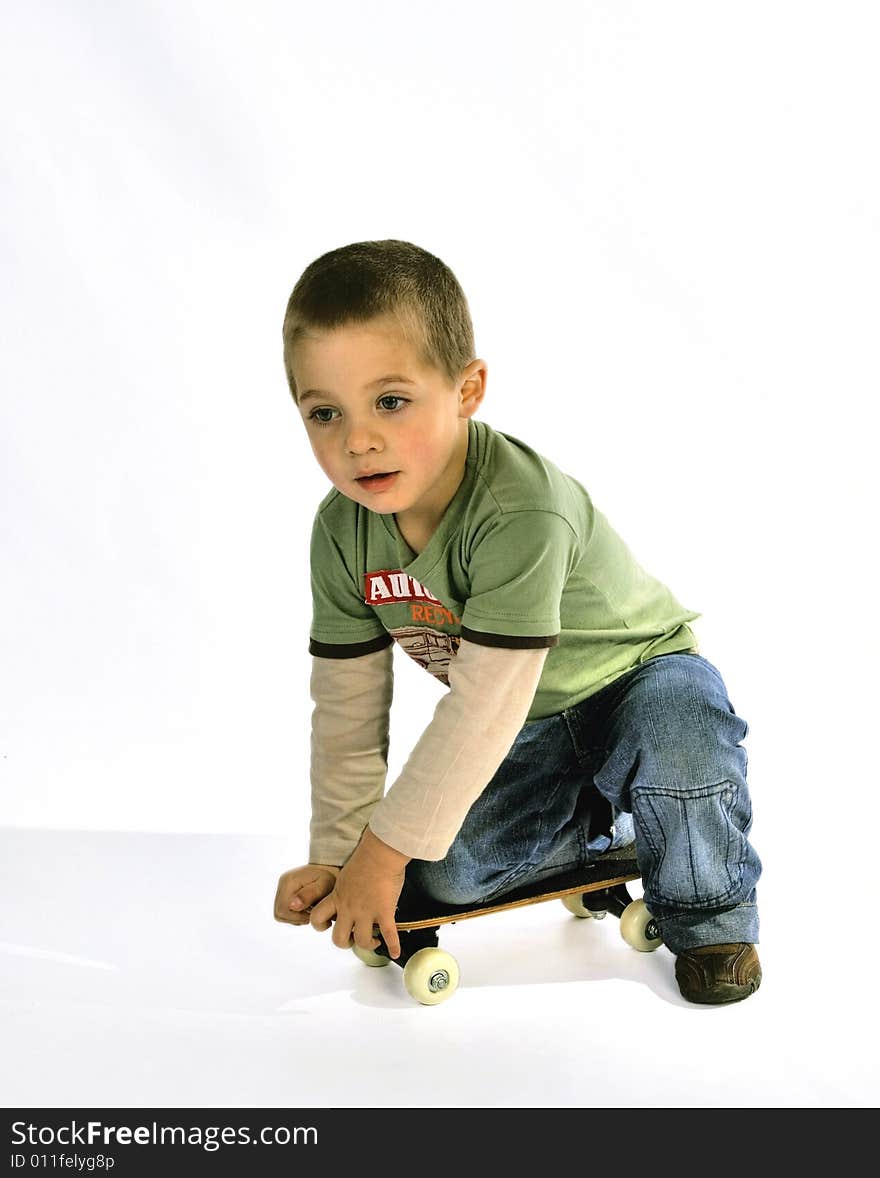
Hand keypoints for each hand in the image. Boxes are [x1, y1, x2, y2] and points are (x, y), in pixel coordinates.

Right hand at [273, 863, 338, 925]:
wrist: (330, 868)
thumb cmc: (330, 877)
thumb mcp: (325, 885)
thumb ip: (310, 895)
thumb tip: (292, 905)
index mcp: (289, 881)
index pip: (282, 910)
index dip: (297, 917)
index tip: (312, 912)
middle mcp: (282, 883)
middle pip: (279, 913)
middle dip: (296, 918)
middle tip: (312, 912)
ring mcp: (281, 887)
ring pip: (281, 914)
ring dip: (296, 917)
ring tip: (310, 909)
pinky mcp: (284, 892)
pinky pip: (284, 911)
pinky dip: (295, 914)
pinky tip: (307, 908)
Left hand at [310, 827, 409, 957]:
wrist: (380, 853)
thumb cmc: (365, 857)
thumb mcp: (346, 875)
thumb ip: (345, 888)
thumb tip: (349, 892)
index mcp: (337, 897)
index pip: (316, 917)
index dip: (319, 926)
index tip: (329, 925)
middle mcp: (349, 908)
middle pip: (338, 938)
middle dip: (345, 942)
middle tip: (352, 937)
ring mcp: (366, 912)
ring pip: (361, 941)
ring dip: (367, 945)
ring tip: (374, 941)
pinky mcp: (384, 912)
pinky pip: (389, 934)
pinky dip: (393, 946)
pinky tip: (395, 953)